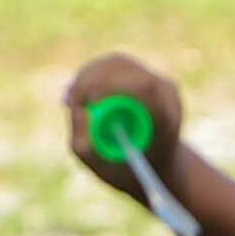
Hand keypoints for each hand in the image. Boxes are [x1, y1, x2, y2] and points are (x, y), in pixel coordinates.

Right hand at [63, 52, 185, 198]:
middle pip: (123, 67)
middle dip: (89, 79)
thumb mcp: (103, 169)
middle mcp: (166, 93)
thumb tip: (77, 109)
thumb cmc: (131, 172)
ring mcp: (157, 81)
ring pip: (115, 63)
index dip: (109, 85)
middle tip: (68, 99)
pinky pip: (114, 67)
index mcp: (165, 116)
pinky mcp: (145, 76)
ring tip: (72, 101)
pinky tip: (82, 97)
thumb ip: (85, 144)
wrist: (158, 168)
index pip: (143, 87)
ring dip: (88, 77)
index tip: (84, 99)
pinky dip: (93, 78)